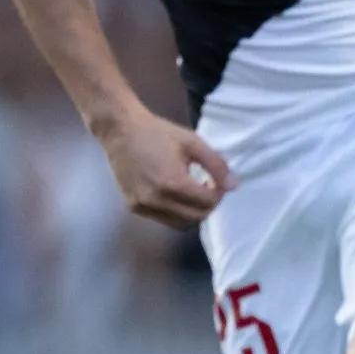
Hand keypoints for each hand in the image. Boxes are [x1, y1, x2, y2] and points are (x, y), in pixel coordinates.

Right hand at [93, 106, 233, 228]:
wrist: (120, 130)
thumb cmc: (158, 133)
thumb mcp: (193, 142)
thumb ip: (216, 165)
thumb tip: (234, 185)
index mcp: (172, 183)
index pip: (208, 202)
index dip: (219, 192)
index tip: (216, 179)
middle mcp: (155, 200)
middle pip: (196, 217)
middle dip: (209, 204)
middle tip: (208, 187)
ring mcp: (142, 205)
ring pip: (180, 223)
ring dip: (193, 212)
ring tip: (194, 191)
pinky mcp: (133, 206)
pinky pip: (163, 219)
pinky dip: (176, 212)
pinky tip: (177, 194)